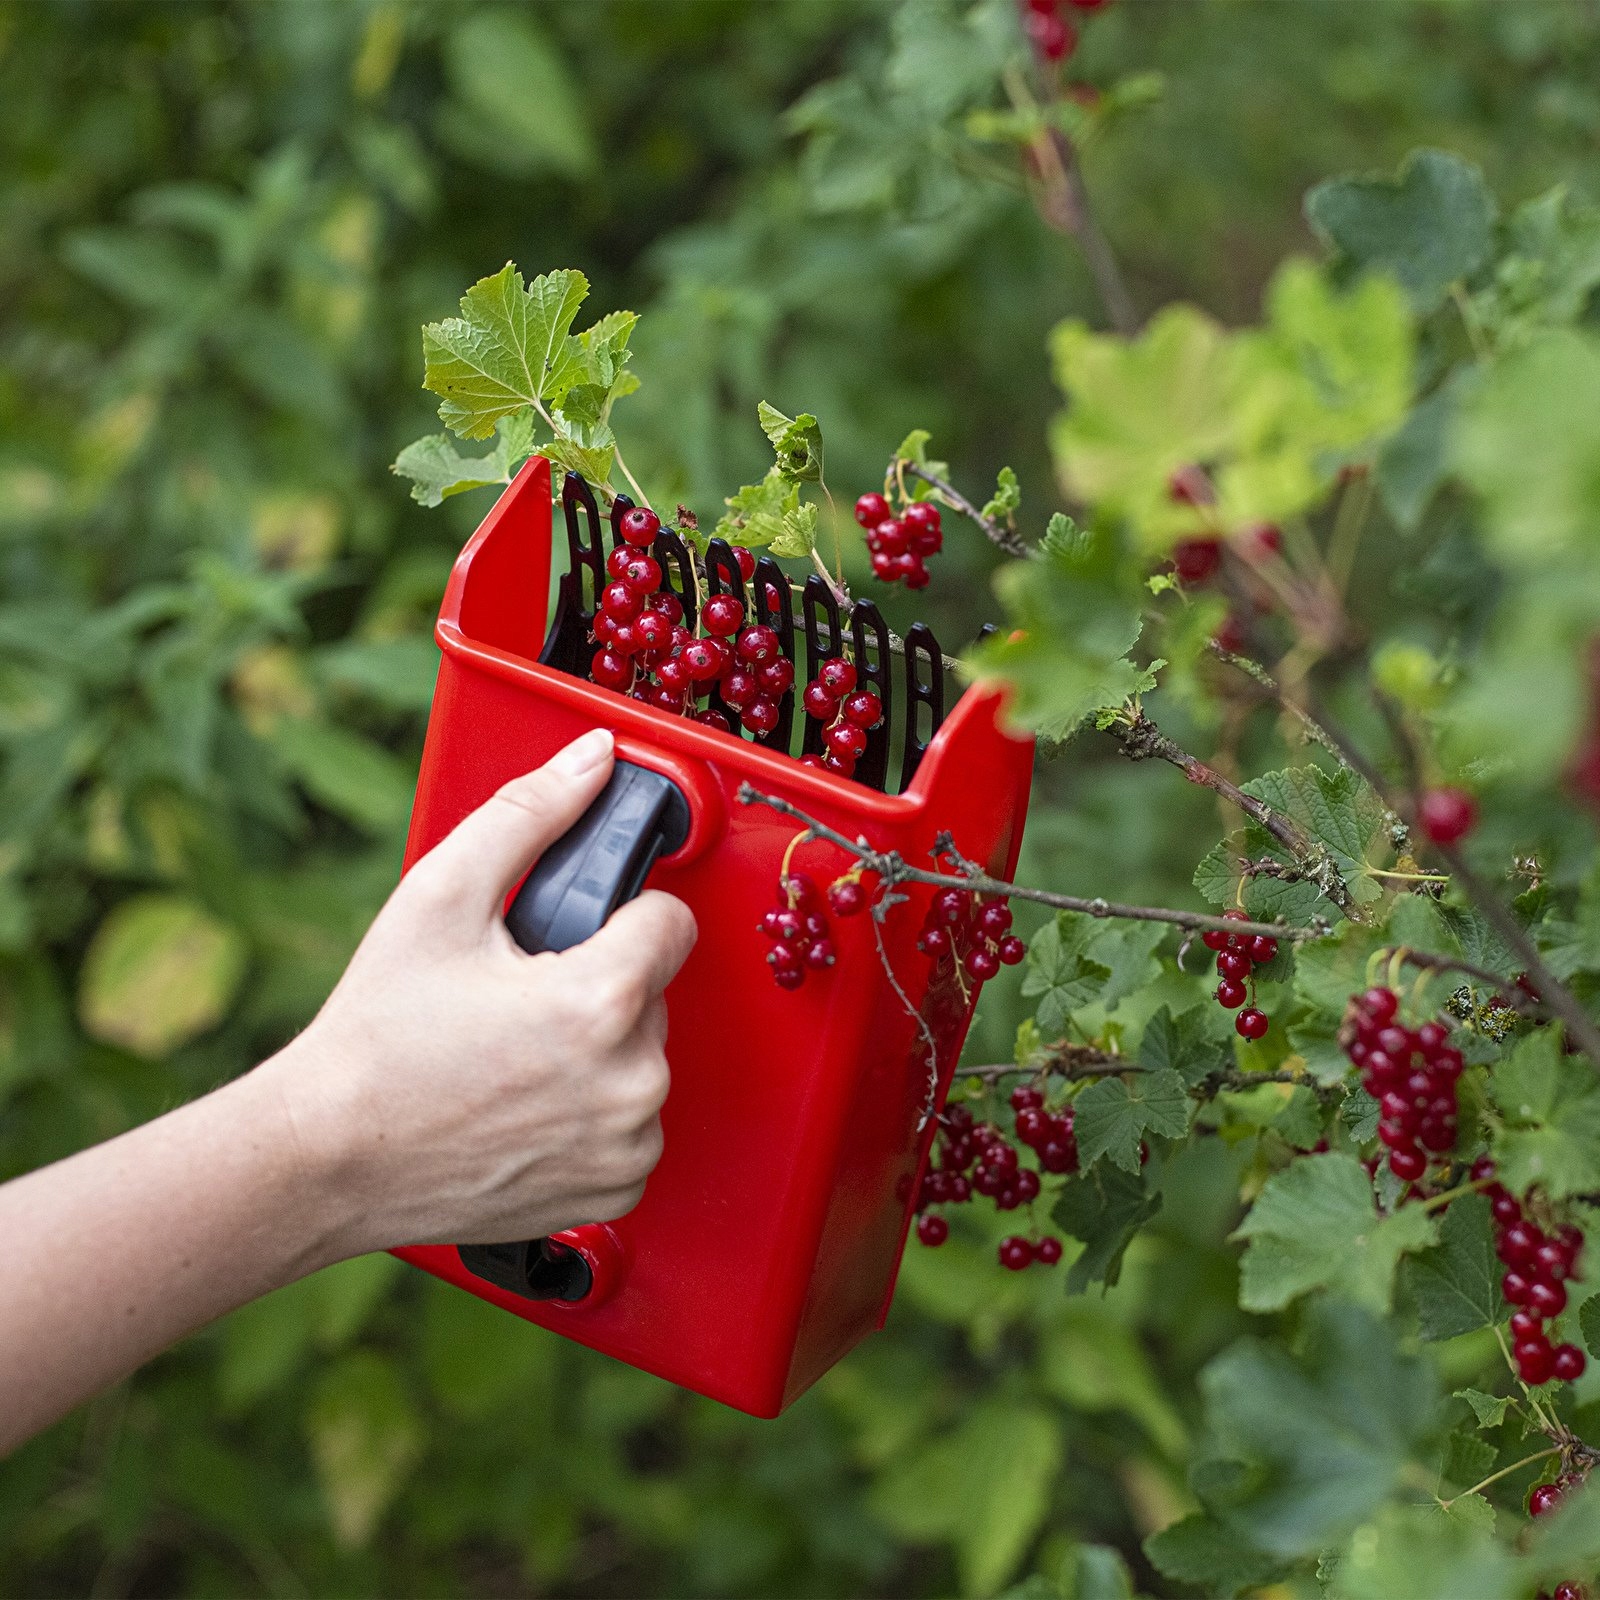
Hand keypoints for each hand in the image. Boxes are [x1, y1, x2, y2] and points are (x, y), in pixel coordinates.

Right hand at [261, 728, 696, 1257]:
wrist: (329, 1158)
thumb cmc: (377, 1034)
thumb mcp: (441, 894)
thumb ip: (530, 812)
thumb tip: (595, 758)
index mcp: (601, 1002)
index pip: (673, 921)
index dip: (618, 916)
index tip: (569, 936)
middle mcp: (631, 1081)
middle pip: (654, 991)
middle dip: (598, 982)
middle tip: (517, 1001)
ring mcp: (627, 1142)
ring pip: (644, 1055)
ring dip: (598, 1048)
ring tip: (514, 1055)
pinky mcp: (617, 1187)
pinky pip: (634, 1121)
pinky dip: (593, 1109)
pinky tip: (528, 1104)